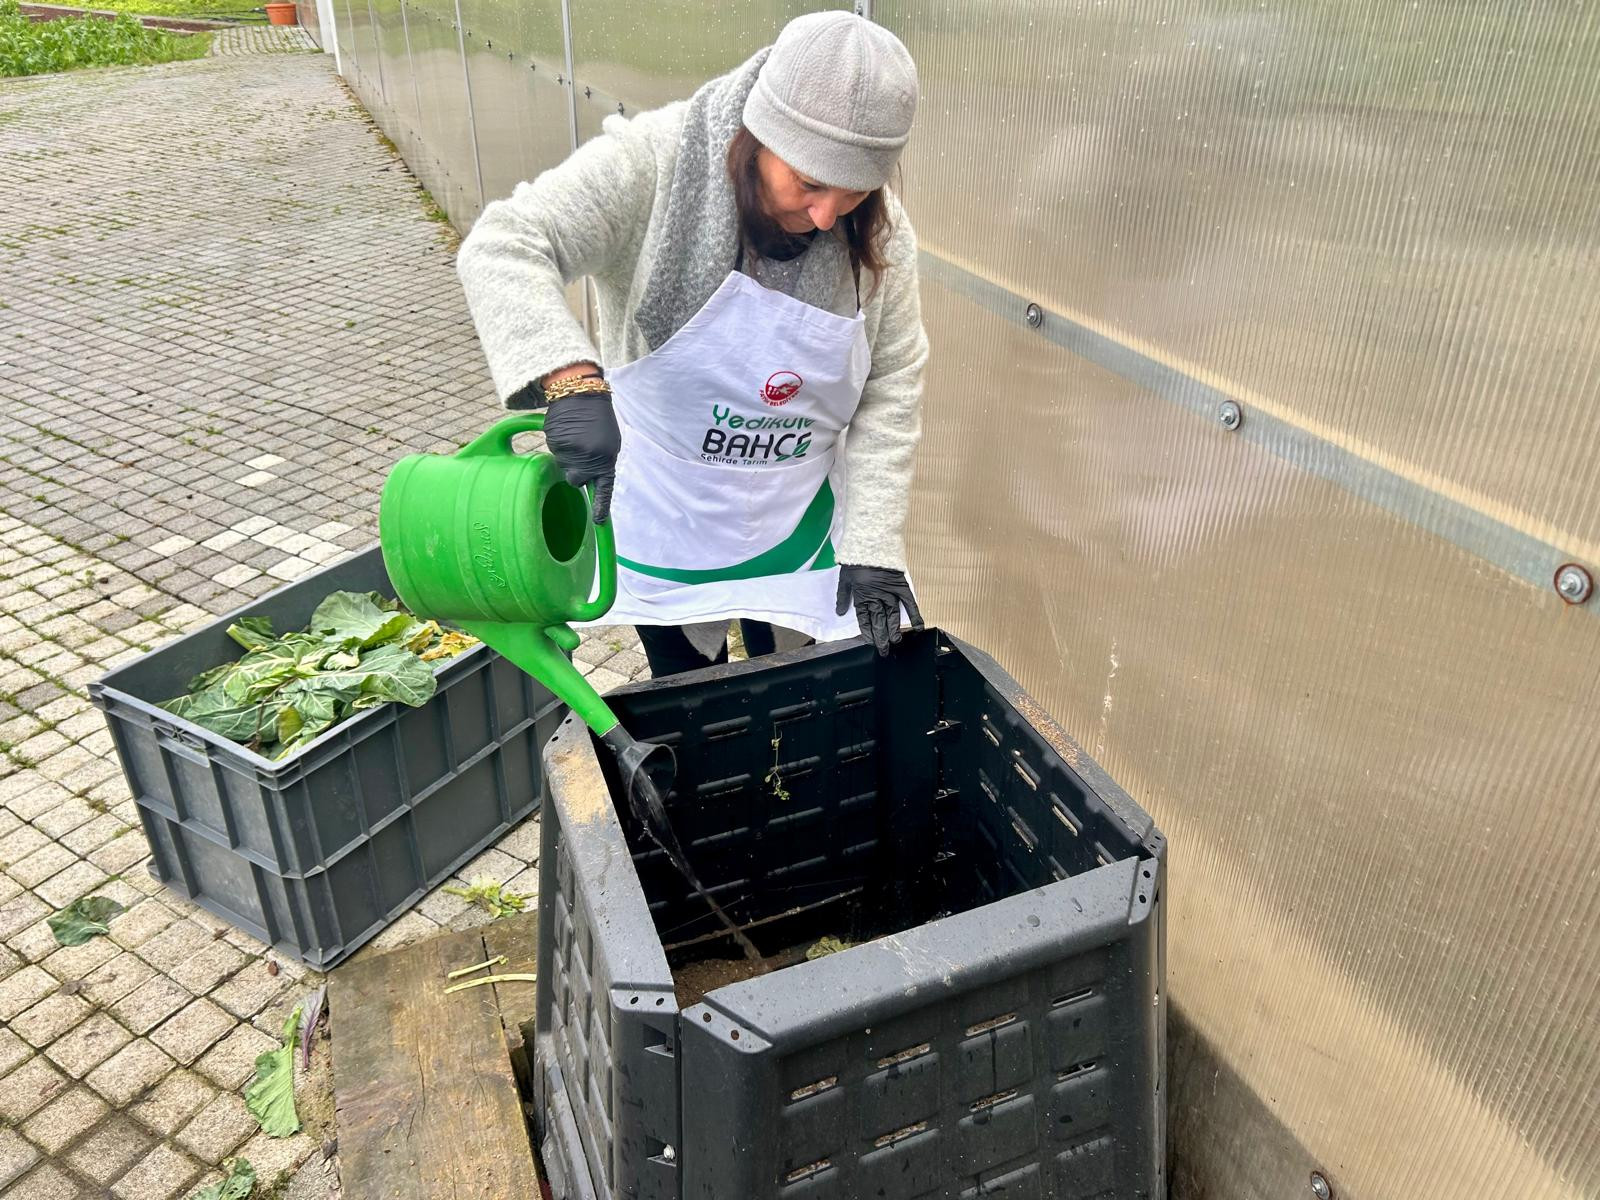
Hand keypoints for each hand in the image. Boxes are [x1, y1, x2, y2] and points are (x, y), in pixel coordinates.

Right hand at [543, 391, 620, 522]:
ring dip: (567, 457)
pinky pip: (555, 454)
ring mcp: (572, 452)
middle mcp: (590, 457)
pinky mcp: (556, 444)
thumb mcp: (607, 442)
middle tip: (579, 453)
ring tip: (574, 438)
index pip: (604, 488)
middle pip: (576, 481)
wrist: (580, 393)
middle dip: (575, 472)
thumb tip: (591, 481)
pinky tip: (566, 433)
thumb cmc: (596, 419)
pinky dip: (559, 446)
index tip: (598, 522)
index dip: (601, 505)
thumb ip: (600, 462)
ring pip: (564, 467)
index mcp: (606, 458)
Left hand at [835, 565, 922, 655]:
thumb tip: (840, 613)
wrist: (870, 544)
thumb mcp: (844, 578)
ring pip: (892, 615)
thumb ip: (843, 596)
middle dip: (881, 637)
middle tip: (884, 650)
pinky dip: (915, 615)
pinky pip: (910, 603)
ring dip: (894, 629)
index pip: (864, 619)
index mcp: (861, 596)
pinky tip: (918, 627)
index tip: (870, 642)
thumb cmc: (855, 560)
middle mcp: (876, 597)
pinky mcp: (901, 586)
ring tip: (895, 641)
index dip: (867, 632)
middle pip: (879, 621)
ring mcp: (890, 592)